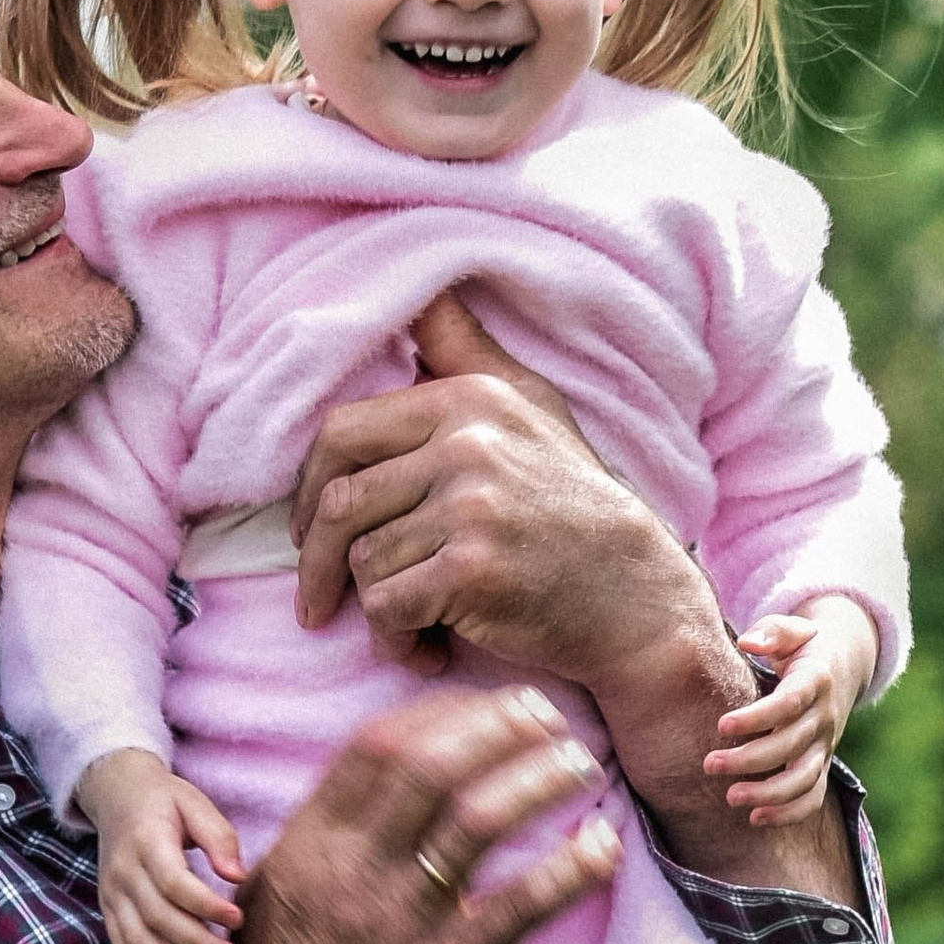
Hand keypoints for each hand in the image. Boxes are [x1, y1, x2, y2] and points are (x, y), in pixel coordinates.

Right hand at [79, 748, 245, 943]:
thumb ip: (219, 837)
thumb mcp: (196, 803)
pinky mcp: (108, 907)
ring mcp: (111, 892)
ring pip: (135, 939)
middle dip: (195, 943)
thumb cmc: (165, 801)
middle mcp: (123, 870)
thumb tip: (238, 877)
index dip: (206, 905)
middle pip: (156, 917)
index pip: (174, 882)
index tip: (237, 919)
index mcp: (146, 840)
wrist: (116, 794)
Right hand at [140, 684, 620, 943]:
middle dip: (498, 728)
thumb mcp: (275, 895)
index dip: (440, 713)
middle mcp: (352, 872)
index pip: (378, 746)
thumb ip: (322, 835)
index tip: (485, 704)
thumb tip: (374, 777)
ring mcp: (398, 923)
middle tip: (546, 714)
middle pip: (433, 766)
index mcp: (310, 844)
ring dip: (540, 781)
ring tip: (581, 766)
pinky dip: (569, 869)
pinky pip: (520, 907)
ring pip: (480, 822)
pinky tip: (602, 846)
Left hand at [289, 290, 718, 688]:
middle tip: (319, 600)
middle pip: (338, 503)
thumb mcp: (532, 410)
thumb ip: (470, 354)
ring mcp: (470, 506)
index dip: (307, 488)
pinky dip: (397, 643)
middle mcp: (468, 444)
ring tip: (413, 625)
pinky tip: (427, 649)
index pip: (341, 432)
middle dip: (315, 562)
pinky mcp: (472, 570)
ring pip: (363, 563)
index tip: (309, 528)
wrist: (636, 597)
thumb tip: (426, 294)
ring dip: (374, 611)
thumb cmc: (573, 506)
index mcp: (468, 401)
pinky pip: (386, 610)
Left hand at [706, 599, 878, 825]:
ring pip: (804, 778)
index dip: (758, 717)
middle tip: (710, 764)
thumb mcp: (793, 629)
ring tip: (731, 798)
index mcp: (816, 681)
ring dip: (770, 794)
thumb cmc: (802, 646)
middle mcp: (824, 717)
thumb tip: (748, 642)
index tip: (722, 724)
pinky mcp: (821, 765)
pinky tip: (755, 818)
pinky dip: (789, 813)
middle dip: (751, 760)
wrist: (843, 667)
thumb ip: (772, 631)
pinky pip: (813, 797)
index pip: (790, 703)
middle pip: (792, 746)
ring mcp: (825, 745)